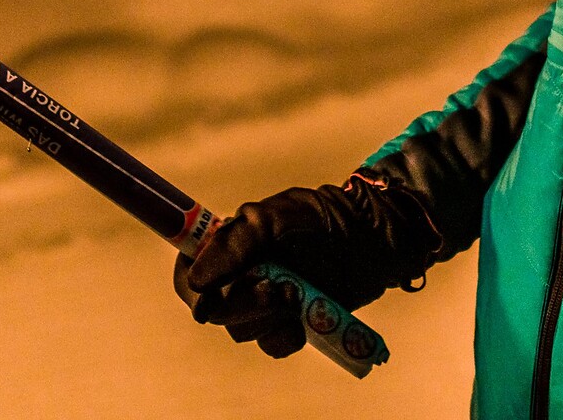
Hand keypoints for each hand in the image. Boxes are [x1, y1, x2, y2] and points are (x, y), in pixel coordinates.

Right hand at [173, 173, 440, 357]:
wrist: (373, 240)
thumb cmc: (324, 218)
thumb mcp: (276, 219)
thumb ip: (234, 245)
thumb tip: (195, 281)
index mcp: (231, 243)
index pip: (189, 272)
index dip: (193, 289)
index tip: (208, 299)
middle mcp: (242, 274)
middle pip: (215, 309)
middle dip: (243, 304)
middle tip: (276, 289)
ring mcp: (265, 301)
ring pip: (243, 330)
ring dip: (269, 318)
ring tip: (298, 294)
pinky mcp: (290, 322)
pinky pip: (273, 344)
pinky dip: (287, 335)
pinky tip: (305, 316)